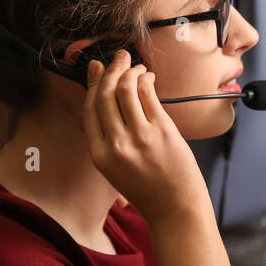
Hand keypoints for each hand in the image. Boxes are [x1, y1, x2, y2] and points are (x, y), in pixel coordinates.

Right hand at [81, 50, 212, 222]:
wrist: (175, 208)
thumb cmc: (149, 190)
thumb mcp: (117, 169)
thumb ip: (109, 140)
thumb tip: (109, 104)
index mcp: (99, 156)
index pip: (89, 110)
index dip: (92, 84)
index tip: (97, 68)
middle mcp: (115, 145)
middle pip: (105, 96)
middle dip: (110, 70)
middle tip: (118, 57)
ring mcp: (139, 137)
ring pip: (125, 91)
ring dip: (129, 71)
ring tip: (135, 65)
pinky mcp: (162, 131)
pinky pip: (147, 96)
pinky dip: (145, 80)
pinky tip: (148, 77)